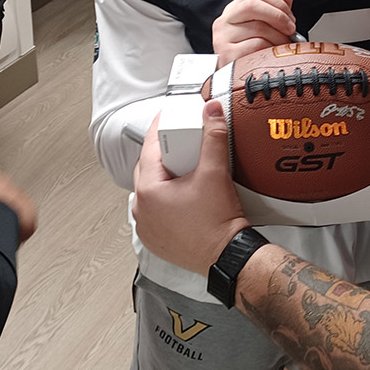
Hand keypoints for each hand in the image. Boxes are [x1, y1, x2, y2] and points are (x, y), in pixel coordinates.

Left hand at [132, 100, 249, 275]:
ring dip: (163, 177)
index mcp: (148, 191)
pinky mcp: (156, 239)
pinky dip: (164, 198)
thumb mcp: (215, 172)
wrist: (227, 256)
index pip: (149, 148)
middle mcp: (142, 209)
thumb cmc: (217, 223)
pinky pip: (154, 210)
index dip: (159, 128)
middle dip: (163, 153)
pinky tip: (182, 194)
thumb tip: (212, 112)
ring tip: (184, 169)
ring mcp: (147, 226)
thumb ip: (213, 137)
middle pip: (148, 168)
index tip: (166, 117)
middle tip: (182, 142)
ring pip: (150, 190)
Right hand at [212, 0, 297, 67]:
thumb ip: (276, 6)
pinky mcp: (227, 55)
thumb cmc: (252, 52)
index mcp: (234, 11)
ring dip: (278, 38)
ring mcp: (223, 38)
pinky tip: (271, 57)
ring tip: (281, 47)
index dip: (279, 2)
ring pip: (259, 28)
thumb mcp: (265, 26)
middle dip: (278, 17)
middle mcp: (224, 22)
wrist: (235, 81)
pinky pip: (256, 46)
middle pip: (253, 6)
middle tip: (291, 29)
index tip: (290, 17)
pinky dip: (270, 50)